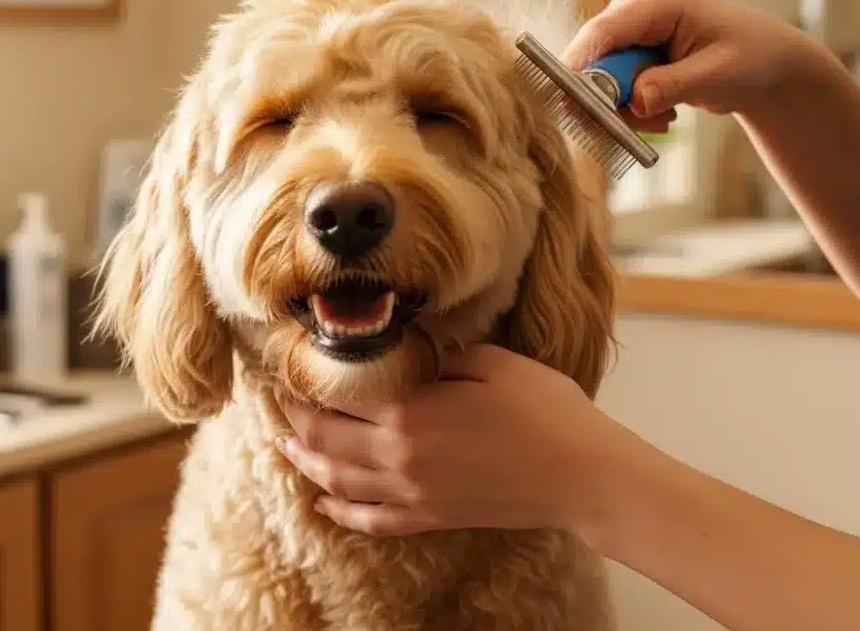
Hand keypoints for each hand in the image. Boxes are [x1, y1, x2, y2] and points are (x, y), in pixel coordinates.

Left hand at [276, 344, 651, 539]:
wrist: (583, 475)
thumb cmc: (545, 411)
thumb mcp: (491, 360)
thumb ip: (438, 353)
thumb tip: (402, 339)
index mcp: (409, 412)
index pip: (334, 399)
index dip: (304, 385)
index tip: (288, 367)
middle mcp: (399, 457)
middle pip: (323, 443)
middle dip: (293, 423)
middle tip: (276, 404)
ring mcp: (413, 494)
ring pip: (338, 483)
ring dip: (305, 464)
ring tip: (285, 446)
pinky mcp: (431, 517)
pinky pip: (372, 520)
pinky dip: (341, 513)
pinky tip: (324, 503)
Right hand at [562, 0, 841, 124]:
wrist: (765, 64)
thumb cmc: (751, 58)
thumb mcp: (716, 75)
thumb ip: (671, 86)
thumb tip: (634, 100)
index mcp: (658, 0)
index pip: (602, 33)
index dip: (581, 70)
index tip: (573, 108)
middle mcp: (633, 8)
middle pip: (592, 58)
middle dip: (610, 99)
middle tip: (643, 122)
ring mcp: (627, 29)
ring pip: (597, 79)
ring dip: (624, 108)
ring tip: (663, 118)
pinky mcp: (627, 50)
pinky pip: (607, 87)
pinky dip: (629, 107)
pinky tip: (660, 111)